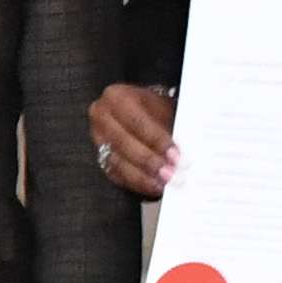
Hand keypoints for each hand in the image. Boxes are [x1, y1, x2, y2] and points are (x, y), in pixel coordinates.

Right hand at [87, 82, 179, 196]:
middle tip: (170, 173)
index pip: (136, 121)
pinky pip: (117, 175)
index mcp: (116, 97)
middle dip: (150, 161)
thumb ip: (169, 127)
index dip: (156, 140)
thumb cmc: (153, 108)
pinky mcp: (100, 158)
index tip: (174, 155)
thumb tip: (183, 151)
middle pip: (124, 143)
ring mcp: (98, 139)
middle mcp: (102, 117)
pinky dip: (138, 183)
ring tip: (164, 182)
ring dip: (144, 176)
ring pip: (118, 162)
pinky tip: (154, 186)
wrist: (141, 111)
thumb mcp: (163, 108)